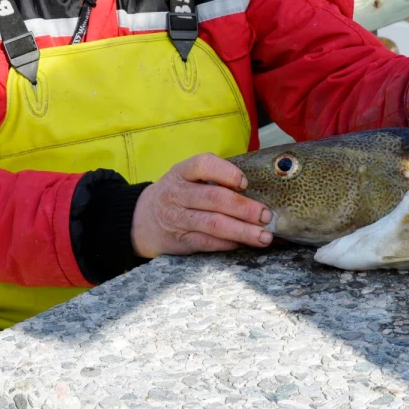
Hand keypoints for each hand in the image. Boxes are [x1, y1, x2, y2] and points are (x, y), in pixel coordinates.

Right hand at [131, 153, 272, 258]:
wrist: (142, 220)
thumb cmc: (177, 194)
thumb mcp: (186, 177)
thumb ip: (214, 178)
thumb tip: (257, 188)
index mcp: (182, 172)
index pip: (203, 165)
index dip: (226, 172)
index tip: (245, 182)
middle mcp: (178, 194)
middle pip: (214, 199)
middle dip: (244, 208)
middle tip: (267, 215)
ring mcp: (178, 218)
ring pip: (214, 224)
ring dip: (243, 231)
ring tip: (264, 236)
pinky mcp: (180, 241)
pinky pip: (208, 243)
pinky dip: (229, 244)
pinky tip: (244, 244)